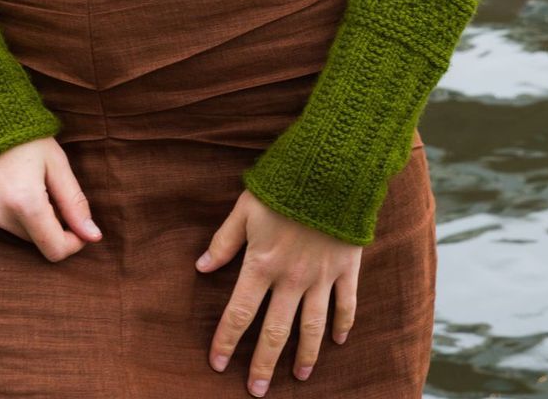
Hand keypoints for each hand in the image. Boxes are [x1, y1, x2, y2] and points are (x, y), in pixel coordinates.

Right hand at [0, 136, 102, 262]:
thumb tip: (93, 236)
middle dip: (45, 221)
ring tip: (17, 178)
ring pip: (11, 230)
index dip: (72, 242)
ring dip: (21, 215)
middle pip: (33, 239)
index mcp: (25, 203)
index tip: (76, 226)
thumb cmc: (24, 135)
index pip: (54, 250)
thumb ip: (74, 203)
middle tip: (43, 186)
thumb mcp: (56, 163)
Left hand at [195, 189, 360, 390]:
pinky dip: (342, 326)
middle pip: (275, 332)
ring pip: (312, 328)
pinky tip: (337, 342)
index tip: (216, 364)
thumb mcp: (244, 208)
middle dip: (263, 364)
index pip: (239, 313)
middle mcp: (292, 278)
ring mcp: (322, 277)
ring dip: (304, 355)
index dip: (226, 340)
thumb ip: (224, 241)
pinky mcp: (346, 269)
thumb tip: (201, 268)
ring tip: (298, 377)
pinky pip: (346, 305)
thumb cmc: (281, 185)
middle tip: (255, 390)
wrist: (330, 169)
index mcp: (262, 263)